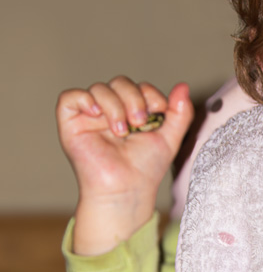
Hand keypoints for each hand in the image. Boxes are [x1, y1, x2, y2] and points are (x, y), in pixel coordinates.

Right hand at [56, 77, 192, 253]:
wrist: (127, 189)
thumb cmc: (146, 169)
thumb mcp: (170, 138)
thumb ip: (180, 113)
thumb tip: (183, 86)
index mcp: (132, 112)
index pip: (139, 87)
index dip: (150, 94)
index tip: (158, 112)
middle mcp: (111, 111)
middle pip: (119, 82)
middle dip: (133, 98)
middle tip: (139, 123)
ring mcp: (90, 116)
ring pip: (99, 89)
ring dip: (114, 106)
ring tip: (121, 131)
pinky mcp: (71, 124)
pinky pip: (70, 97)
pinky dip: (84, 100)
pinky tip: (97, 115)